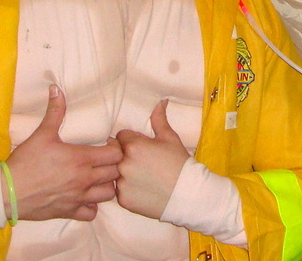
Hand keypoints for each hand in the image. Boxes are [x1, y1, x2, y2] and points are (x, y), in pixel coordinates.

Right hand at [7, 86, 122, 221]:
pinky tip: (84, 197)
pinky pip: (92, 214)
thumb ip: (54, 111)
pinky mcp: (69, 212)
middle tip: (103, 161)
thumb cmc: (25, 162)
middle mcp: (84, 180)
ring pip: (108, 195)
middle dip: (113, 166)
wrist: (6, 192)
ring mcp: (78, 198)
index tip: (106, 145)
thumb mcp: (42, 134)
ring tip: (97, 179)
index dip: (115, 148)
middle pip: (116, 174)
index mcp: (81, 159)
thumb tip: (56, 89)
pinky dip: (92, 207)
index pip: (116, 155)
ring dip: (106, 186)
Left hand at [114, 100, 189, 218]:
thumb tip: (161, 102)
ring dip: (123, 172)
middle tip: (141, 162)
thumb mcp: (170, 138)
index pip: (120, 136)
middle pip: (114, 154)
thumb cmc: (180, 164)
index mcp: (133, 146)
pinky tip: (142, 189)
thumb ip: (159, 120)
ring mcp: (121, 183)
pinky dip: (128, 189)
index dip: (131, 141)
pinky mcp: (123, 199)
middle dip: (124, 155)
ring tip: (142, 176)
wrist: (187, 194)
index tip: (142, 147)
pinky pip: (119, 191)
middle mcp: (123, 164)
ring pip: (114, 173)